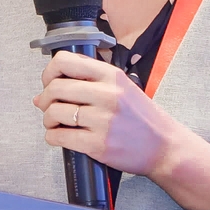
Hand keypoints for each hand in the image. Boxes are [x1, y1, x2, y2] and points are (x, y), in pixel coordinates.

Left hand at [32, 50, 209, 209]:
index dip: (49, 72)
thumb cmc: (142, 118)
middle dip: (44, 99)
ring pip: (54, 112)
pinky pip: (60, 136)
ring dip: (48, 119)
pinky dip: (53, 136)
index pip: (65, 61)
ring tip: (55, 123)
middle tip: (47, 106)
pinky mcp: (98, 144)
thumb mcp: (123, 86)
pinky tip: (59, 136)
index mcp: (112, 75)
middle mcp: (107, 94)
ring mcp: (103, 120)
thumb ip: (91, 79)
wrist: (164, 147)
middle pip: (56, 88)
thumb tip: (48, 85)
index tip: (49, 82)